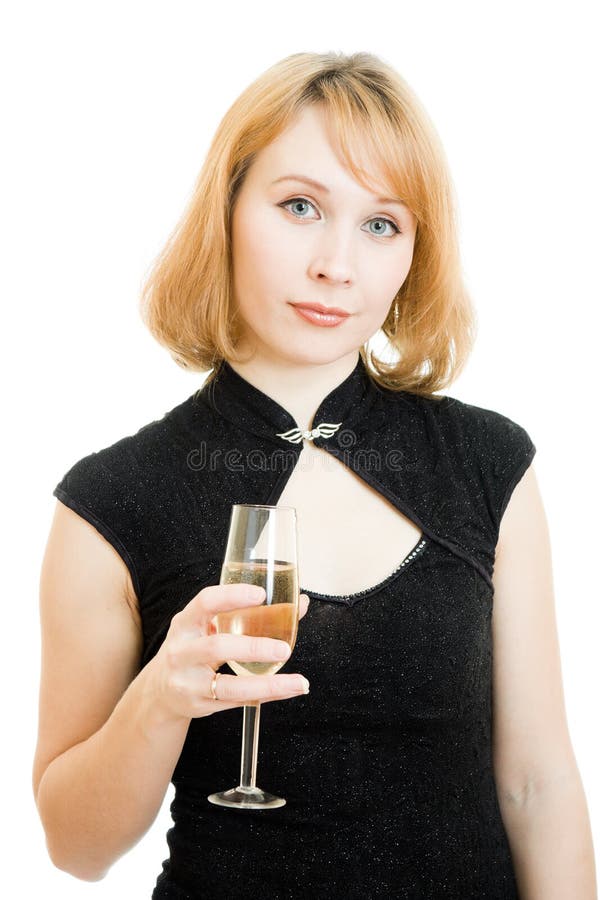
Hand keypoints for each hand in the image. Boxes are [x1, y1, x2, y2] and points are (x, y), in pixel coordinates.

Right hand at [147, 584, 309, 722]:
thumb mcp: (207, 626)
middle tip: (284, 649)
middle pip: (217, 647)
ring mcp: (188, 681)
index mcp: (185, 623)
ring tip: (297, 681)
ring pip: (229, 685)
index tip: (260, 594)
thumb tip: (299, 603)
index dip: (232, 595)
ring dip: (267, 684)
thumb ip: (247, 614)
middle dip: (253, 648)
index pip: (205, 602)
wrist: (159, 690)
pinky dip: (264, 695)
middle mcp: (182, 651)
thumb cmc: (192, 649)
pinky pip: (236, 702)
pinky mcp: (199, 704)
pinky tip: (286, 690)